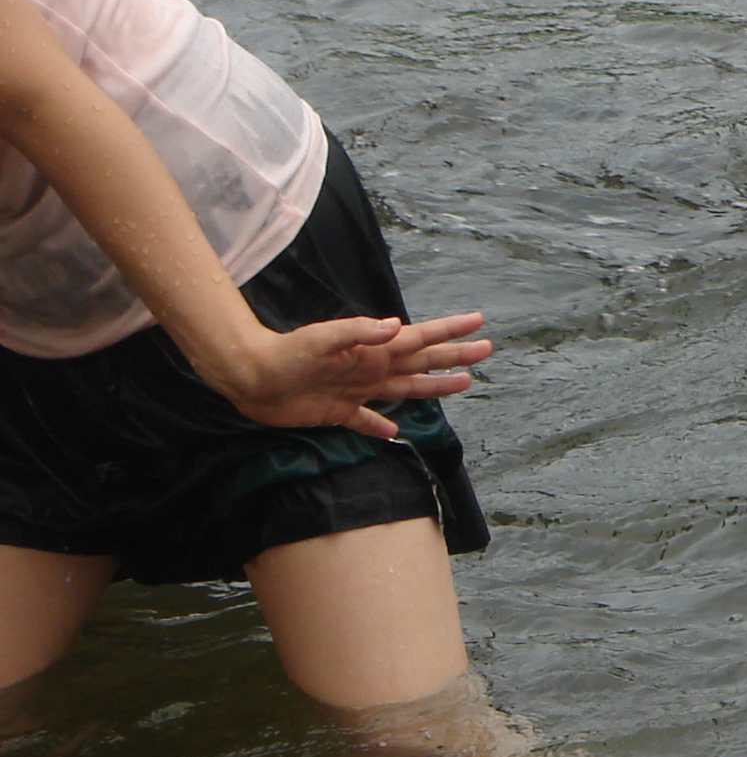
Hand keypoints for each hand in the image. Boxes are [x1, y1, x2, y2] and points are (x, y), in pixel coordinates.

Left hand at [207, 311, 491, 439]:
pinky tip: (394, 434)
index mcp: (372, 350)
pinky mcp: (337, 412)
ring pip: (405, 389)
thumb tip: (395, 326)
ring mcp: (357, 390)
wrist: (250, 377)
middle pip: (422, 363)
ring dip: (434, 386)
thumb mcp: (321, 337)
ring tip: (463, 384)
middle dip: (454, 356)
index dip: (449, 331)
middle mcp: (371, 368)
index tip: (478, 322)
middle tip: (486, 349)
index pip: (419, 338)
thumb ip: (358, 332)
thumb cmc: (285, 354)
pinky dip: (380, 428)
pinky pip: (366, 421)